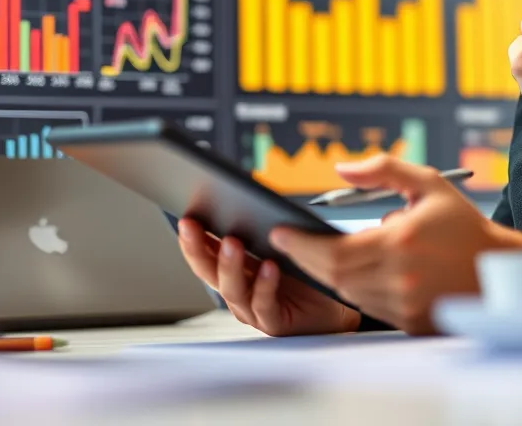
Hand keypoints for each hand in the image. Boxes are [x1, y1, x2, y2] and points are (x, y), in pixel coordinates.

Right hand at [177, 218, 360, 335]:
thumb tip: (247, 199)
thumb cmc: (305, 275)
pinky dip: (265, 285)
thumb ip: (263, 230)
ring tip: (233, 242)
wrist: (335, 307)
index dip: (192, 238)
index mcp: (237, 269)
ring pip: (232, 289)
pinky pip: (264, 304)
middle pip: (209, 271)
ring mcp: (252, 308)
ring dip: (230, 265)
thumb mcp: (280, 246)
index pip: (206, 253)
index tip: (185, 219)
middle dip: (198, 248)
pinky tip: (270, 268)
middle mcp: (239, 289)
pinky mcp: (272, 321)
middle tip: (193, 226)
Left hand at [268, 156, 521, 334]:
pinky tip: (352, 270)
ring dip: (328, 274)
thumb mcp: (428, 183)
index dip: (301, 245)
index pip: (333, 252)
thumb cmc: (462, 224)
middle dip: (306, 259)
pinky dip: (354, 288)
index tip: (279, 233)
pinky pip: (368, 305)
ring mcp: (404, 304)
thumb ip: (383, 170)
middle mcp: (400, 278)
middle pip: (333, 276)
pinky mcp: (409, 321)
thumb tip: (341, 167)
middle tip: (287, 242)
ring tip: (317, 253)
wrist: (497, 267)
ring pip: (347, 293)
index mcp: (401, 243)